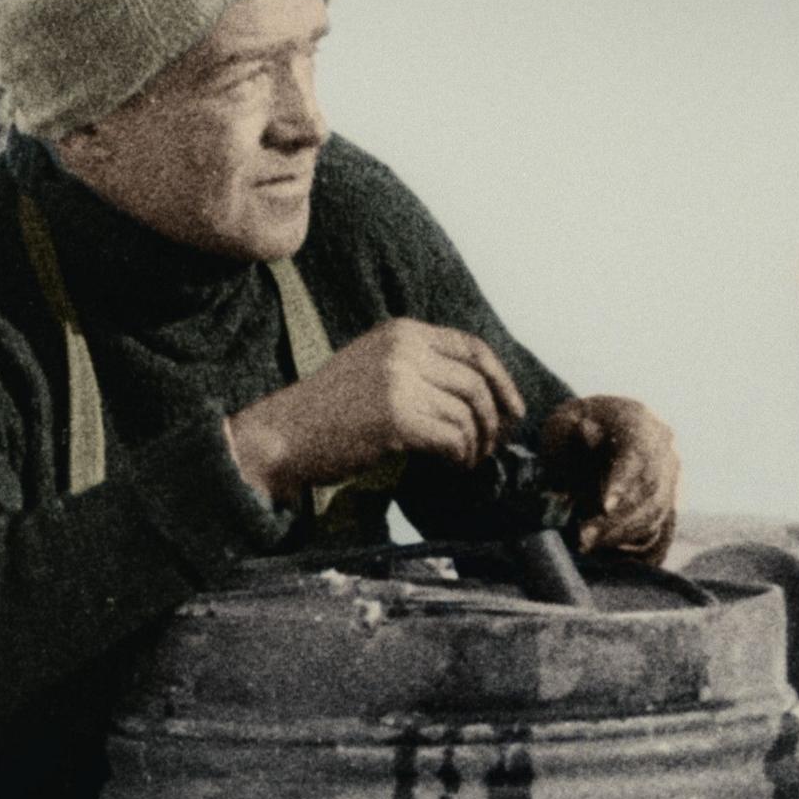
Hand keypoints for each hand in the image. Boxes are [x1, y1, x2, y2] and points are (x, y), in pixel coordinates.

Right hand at [228, 318, 525, 501]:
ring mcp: (399, 381)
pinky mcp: (396, 418)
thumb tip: (482, 395)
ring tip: (467, 461)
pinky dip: (460, 457)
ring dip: (476, 444)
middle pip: (476, 382)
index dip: (501, 380)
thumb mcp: (376, 368)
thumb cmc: (331, 411)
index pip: (472, 347)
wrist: (285, 435)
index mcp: (402, 332)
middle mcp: (403, 349)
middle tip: (493, 447)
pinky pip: (453, 438)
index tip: (513, 411)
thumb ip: (420, 367)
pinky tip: (452, 467)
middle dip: (495, 420)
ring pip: (468, 413)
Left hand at [540, 395, 677, 564]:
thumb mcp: (561, 424)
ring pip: (653, 508)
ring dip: (619, 530)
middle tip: (583, 536)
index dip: (623, 480)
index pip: (638, 451)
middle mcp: (661, 444)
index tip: (604, 507)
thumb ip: (570, 429)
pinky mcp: (666, 495)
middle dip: (615, 516)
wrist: (591, 433)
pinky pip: (653, 521)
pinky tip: (599, 541)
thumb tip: (585, 431)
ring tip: (586, 543)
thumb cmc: (571, 430)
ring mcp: (668, 471)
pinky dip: (625, 535)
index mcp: (637, 418)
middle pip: (648, 485)